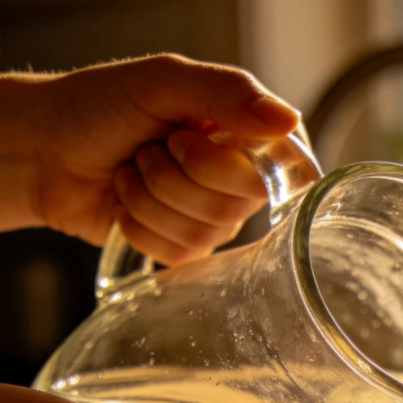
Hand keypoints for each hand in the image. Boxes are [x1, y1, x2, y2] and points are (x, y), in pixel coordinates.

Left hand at [2, 53, 300, 264]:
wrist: (45, 149)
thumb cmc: (98, 107)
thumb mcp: (162, 80)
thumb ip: (227, 92)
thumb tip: (288, 120)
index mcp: (245, 135)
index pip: (283, 168)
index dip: (234, 165)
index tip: (190, 139)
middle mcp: (238, 180)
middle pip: (237, 203)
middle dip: (176, 175)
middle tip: (151, 149)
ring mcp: (213, 219)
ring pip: (205, 231)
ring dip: (150, 198)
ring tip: (132, 172)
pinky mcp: (185, 248)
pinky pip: (180, 253)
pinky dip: (140, 225)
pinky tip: (127, 203)